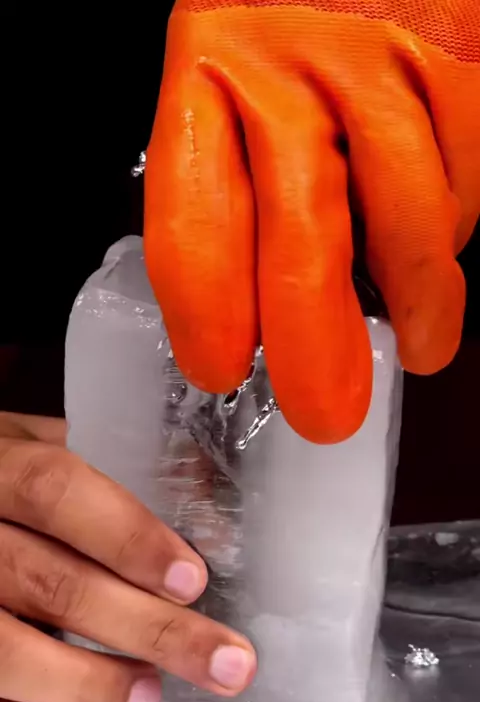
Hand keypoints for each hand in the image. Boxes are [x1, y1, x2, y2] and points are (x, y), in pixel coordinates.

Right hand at [0, 413, 255, 701]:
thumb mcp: (31, 447)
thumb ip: (106, 477)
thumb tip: (212, 513)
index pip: (53, 492)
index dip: (125, 535)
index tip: (191, 580)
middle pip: (52, 583)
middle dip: (147, 628)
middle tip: (224, 663)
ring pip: (7, 652)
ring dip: (90, 682)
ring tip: (152, 694)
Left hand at [145, 0, 479, 443]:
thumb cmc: (286, 27)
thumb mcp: (233, 86)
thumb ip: (240, 184)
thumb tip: (264, 313)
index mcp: (204, 73)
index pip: (193, 220)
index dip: (207, 315)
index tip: (220, 370)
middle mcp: (285, 64)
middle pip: (301, 240)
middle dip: (315, 348)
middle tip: (326, 415)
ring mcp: (379, 59)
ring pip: (406, 220)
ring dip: (418, 305)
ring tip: (421, 346)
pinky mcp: (459, 55)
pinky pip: (465, 179)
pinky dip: (455, 230)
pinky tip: (436, 242)